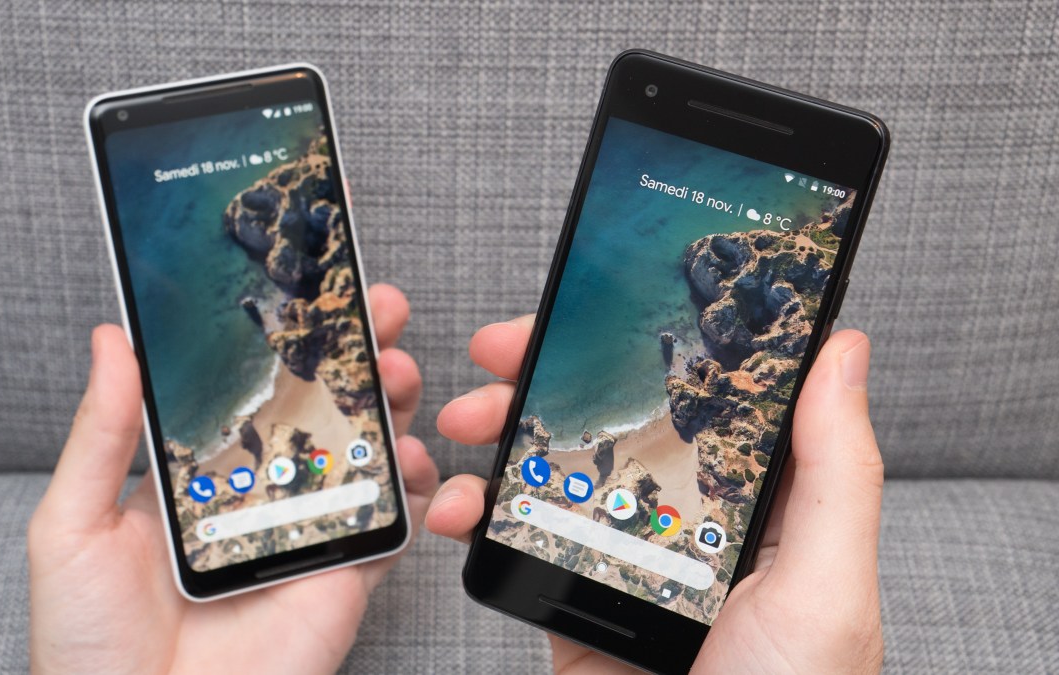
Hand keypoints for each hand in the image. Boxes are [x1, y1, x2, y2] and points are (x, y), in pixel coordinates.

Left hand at [28, 284, 437, 673]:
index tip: (308, 281)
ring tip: (398, 366)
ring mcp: (304, 530)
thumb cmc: (88, 642)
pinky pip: (390, 525)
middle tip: (376, 306)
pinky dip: (416, 488)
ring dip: (390, 402)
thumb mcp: (72, 525)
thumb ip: (100, 433)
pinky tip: (413, 456)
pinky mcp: (341, 575)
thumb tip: (111, 337)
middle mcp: (257, 491)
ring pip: (364, 451)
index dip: (282, 335)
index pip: (247, 385)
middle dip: (353, 351)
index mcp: (196, 471)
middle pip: (317, 405)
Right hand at [428, 316, 883, 673]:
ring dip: (496, 431)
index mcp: (751, 500)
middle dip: (546, 374)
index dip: (642, 339)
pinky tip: (455, 506)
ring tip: (463, 421)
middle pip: (610, 418)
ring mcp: (619, 555)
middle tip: (498, 349)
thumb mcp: (826, 583)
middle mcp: (683, 518)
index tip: (591, 301)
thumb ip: (834, 469)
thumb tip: (844, 350)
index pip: (697, 393)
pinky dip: (472, 513)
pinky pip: (512, 536)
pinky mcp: (567, 596)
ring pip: (550, 466)